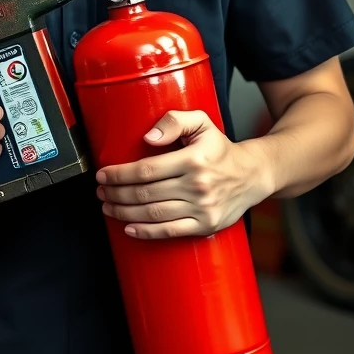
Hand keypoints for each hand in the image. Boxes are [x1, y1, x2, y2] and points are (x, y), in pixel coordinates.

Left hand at [95, 110, 270, 238]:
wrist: (253, 175)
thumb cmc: (220, 148)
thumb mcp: (201, 122)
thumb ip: (174, 121)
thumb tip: (148, 137)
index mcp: (192, 160)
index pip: (146, 170)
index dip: (119, 174)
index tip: (102, 174)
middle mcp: (197, 185)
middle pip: (145, 193)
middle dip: (117, 193)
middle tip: (100, 191)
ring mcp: (202, 208)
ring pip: (154, 213)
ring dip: (125, 212)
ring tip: (108, 206)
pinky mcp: (206, 225)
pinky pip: (171, 231)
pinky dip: (147, 232)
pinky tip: (129, 228)